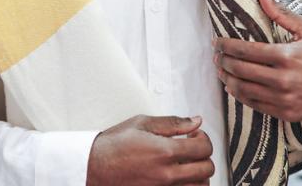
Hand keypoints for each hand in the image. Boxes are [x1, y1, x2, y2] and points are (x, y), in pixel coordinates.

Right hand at [86, 114, 214, 185]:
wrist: (94, 167)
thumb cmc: (115, 144)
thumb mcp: (143, 123)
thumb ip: (173, 123)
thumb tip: (196, 121)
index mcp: (164, 151)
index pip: (203, 148)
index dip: (203, 138)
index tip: (193, 136)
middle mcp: (167, 174)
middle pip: (207, 169)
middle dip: (204, 156)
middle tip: (191, 148)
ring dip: (198, 174)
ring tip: (186, 164)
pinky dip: (187, 185)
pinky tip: (178, 176)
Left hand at [213, 0, 301, 122]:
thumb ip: (281, 13)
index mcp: (286, 56)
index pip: (245, 50)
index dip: (227, 46)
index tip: (218, 42)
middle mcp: (283, 79)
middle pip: (240, 70)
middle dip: (223, 62)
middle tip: (216, 56)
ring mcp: (284, 99)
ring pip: (244, 90)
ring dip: (227, 79)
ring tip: (220, 71)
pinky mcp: (286, 113)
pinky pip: (255, 106)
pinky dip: (240, 96)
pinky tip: (234, 88)